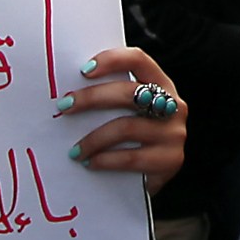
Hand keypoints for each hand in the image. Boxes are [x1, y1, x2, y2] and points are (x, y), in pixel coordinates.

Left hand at [54, 47, 185, 189]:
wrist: (152, 179)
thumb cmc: (132, 140)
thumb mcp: (127, 113)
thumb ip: (112, 99)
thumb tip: (69, 90)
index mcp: (162, 84)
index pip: (139, 60)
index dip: (112, 60)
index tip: (84, 70)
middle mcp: (173, 105)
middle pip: (129, 92)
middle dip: (92, 97)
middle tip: (65, 106)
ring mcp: (174, 133)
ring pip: (126, 127)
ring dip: (93, 138)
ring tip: (74, 150)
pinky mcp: (170, 160)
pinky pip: (130, 157)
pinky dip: (105, 160)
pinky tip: (90, 163)